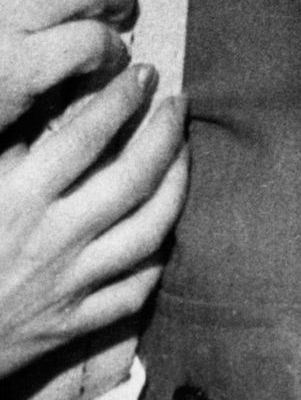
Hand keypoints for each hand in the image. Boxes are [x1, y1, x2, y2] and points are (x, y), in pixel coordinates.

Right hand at [0, 63, 187, 377]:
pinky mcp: (73, 326)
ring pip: (149, 231)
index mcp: (19, 198)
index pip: (86, 135)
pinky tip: (165, 228)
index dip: (122, 98)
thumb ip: (9, 141)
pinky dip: (157, 257)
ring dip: (177, 186)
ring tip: (184, 153)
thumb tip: (46, 93)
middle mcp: (52, 240)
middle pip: (133, 178)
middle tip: (178, 103)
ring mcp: (69, 285)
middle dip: (166, 133)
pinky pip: (134, 289)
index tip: (144, 73)